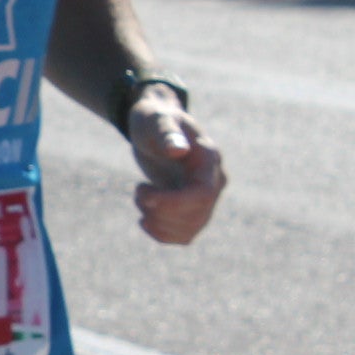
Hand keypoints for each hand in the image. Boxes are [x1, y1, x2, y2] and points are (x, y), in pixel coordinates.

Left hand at [127, 99, 223, 245]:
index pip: (203, 195)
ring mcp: (205, 197)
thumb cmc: (154, 119)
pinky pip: (184, 235)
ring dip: (158, 223)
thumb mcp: (156, 120)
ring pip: (191, 230)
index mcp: (209, 159)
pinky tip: (145, 219)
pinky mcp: (192, 208)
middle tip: (140, 191)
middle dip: (161, 212)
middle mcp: (214, 181)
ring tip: (142, 198)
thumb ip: (167, 134)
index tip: (145, 196)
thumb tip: (178, 149)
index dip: (173, 203)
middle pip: (197, 216)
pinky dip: (162, 234)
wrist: (154, 126)